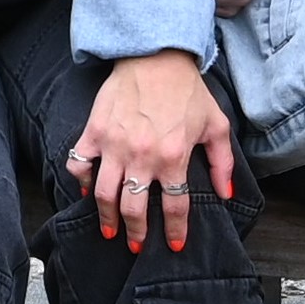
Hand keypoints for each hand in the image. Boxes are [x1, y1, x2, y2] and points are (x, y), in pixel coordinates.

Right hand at [74, 50, 237, 253]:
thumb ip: (222, 163)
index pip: (175, 208)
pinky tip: (88, 190)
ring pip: (104, 195)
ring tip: (109, 229)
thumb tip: (224, 194)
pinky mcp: (94, 133)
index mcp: (174, 158)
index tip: (175, 245)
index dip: (176, 231)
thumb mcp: (216, 126)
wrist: (155, 58)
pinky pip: (79, 165)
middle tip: (135, 245)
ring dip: (106, 217)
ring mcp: (114, 146)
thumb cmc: (187, 91)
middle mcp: (142, 157)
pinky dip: (81, 182)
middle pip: (134, 209)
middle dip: (135, 234)